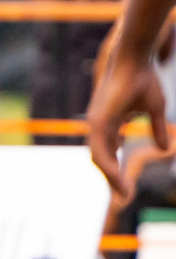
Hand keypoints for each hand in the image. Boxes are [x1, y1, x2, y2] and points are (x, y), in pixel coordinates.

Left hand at [87, 51, 169, 194]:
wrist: (135, 60)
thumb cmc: (144, 79)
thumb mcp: (154, 109)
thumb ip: (154, 129)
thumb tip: (162, 150)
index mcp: (108, 123)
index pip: (109, 152)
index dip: (116, 170)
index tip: (125, 188)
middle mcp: (98, 125)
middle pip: (102, 159)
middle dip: (112, 179)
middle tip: (123, 198)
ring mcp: (96, 124)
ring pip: (100, 159)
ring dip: (111, 178)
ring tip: (124, 195)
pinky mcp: (98, 122)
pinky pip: (100, 151)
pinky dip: (109, 166)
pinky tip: (117, 179)